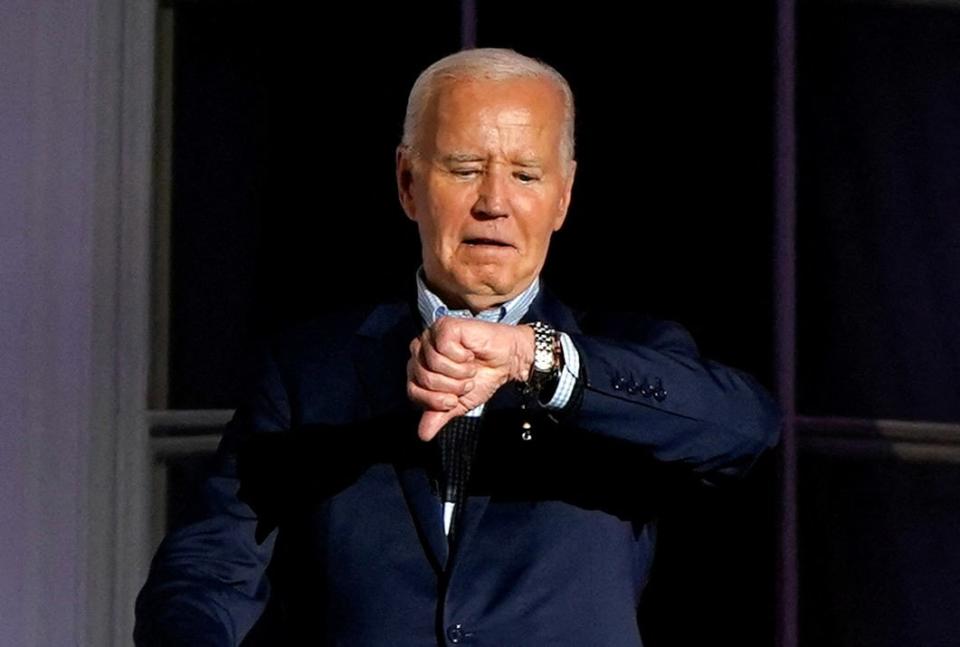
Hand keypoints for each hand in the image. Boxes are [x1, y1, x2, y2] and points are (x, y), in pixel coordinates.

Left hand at [406, 318, 534, 440]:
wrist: (508, 363)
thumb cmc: (483, 378)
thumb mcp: (459, 404)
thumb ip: (439, 416)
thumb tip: (423, 435)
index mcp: (419, 369)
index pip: (413, 391)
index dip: (436, 400)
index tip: (454, 399)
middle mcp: (420, 351)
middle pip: (423, 377)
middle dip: (451, 386)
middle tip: (466, 381)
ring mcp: (431, 336)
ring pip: (434, 363)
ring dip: (459, 372)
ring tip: (470, 368)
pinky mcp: (445, 326)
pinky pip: (444, 347)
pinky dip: (461, 357)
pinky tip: (469, 353)